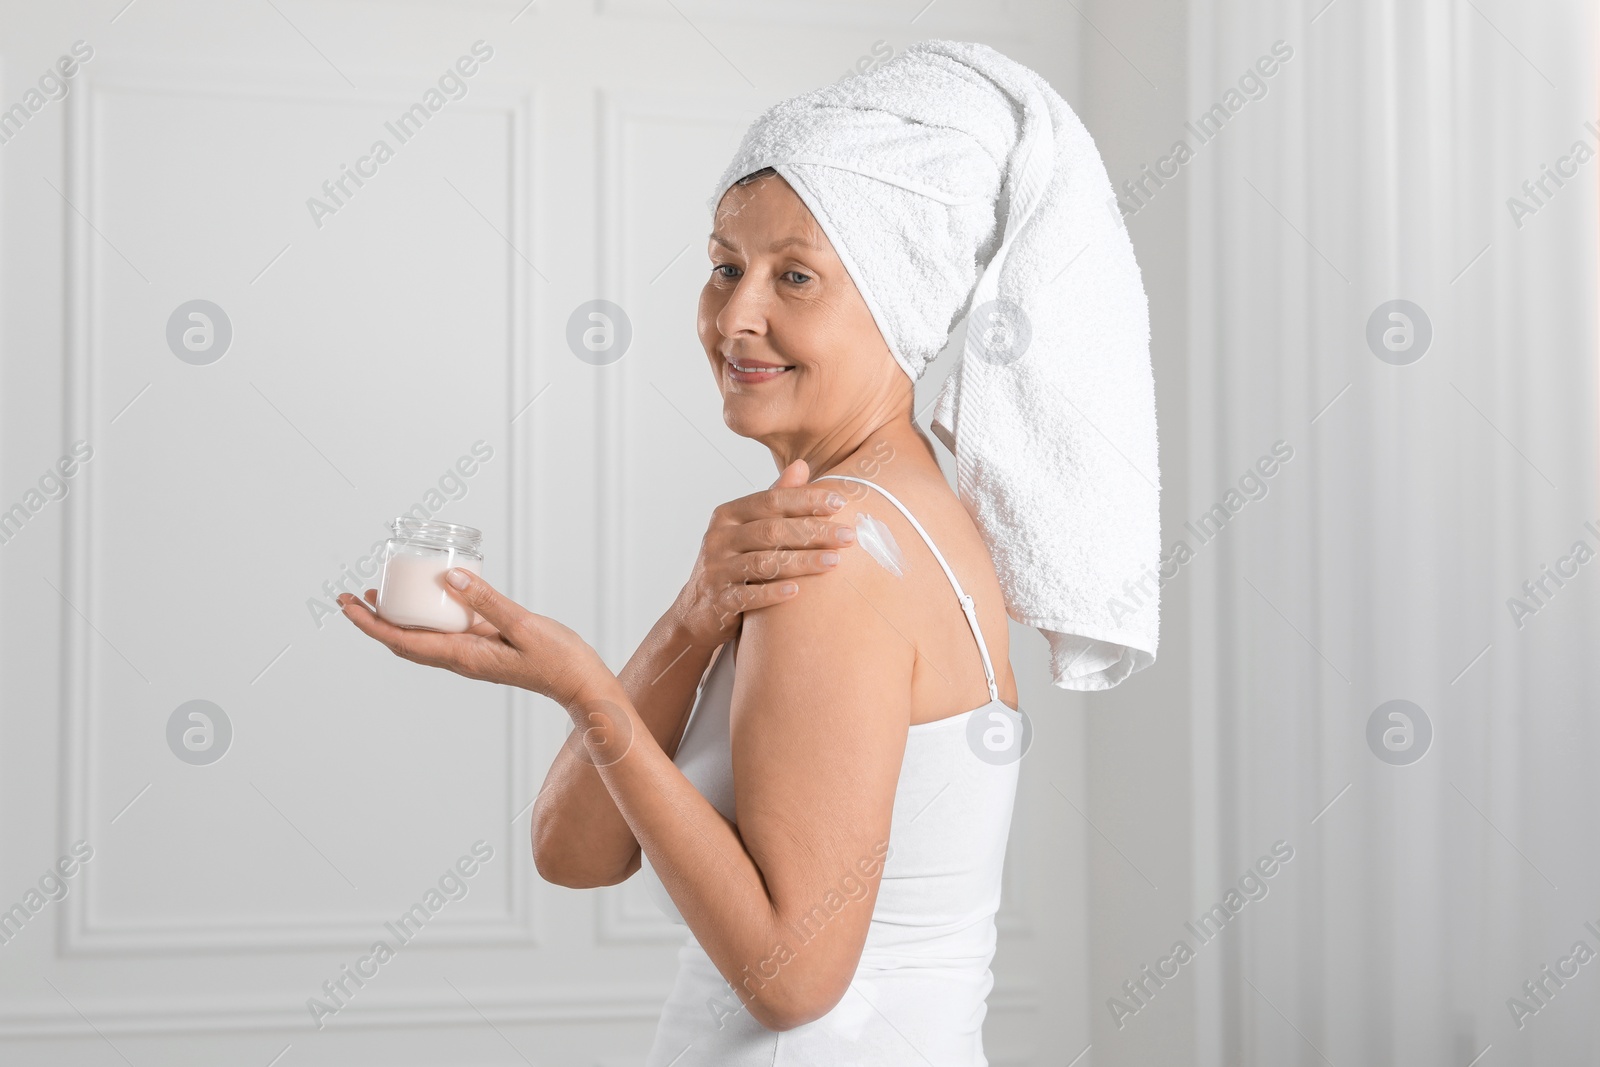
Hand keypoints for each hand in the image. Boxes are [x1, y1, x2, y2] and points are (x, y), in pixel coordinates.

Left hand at [338, 571, 606, 707]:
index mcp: (463, 656)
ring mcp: (472, 656)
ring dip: (398, 618)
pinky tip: (433, 596)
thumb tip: (447, 579)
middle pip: (404, 641)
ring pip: (422, 638)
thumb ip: (486, 601)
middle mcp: (461, 659)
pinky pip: (446, 632)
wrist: (582, 684)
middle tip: (354, 594)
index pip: (402, 640)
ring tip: (382, 594)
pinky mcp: (485, 649)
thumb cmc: (558, 660)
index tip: (347, 604)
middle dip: (375, 620)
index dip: (370, 623)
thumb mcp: (522, 625)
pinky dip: (428, 616)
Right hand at [672, 458, 858, 647]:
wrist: (698, 609)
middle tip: (848, 536)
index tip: (840, 502)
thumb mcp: (749, 527)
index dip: (806, 500)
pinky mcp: (719, 600)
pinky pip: (748, 595)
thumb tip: (801, 465)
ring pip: (763, 563)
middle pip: (771, 530)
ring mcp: (716, 570)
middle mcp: (719, 538)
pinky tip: (798, 592)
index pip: (771, 500)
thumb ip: (774, 499)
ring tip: (835, 561)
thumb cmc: (734, 562)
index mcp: (728, 514)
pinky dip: (773, 593)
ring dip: (802, 562)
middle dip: (813, 531)